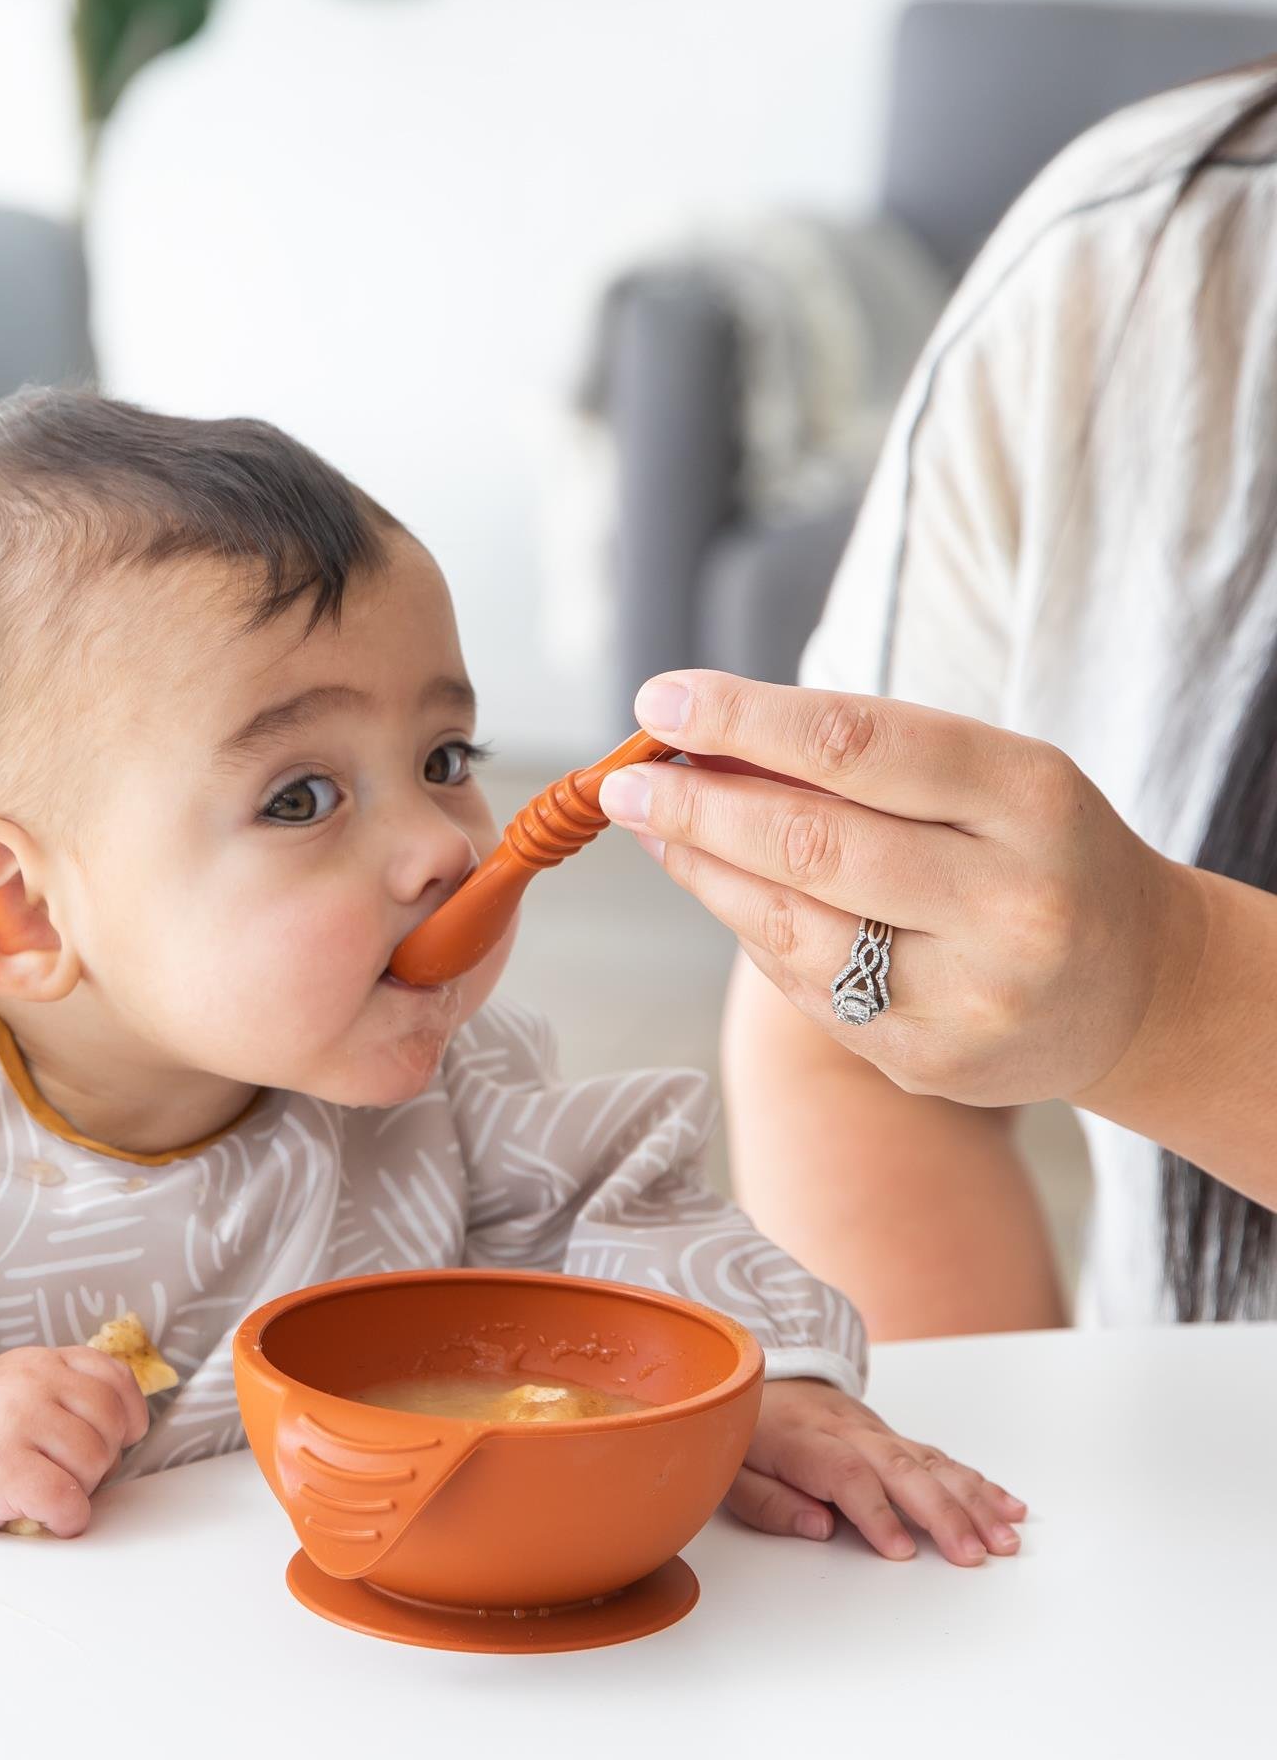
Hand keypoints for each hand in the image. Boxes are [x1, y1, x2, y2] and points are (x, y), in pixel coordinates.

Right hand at [0, 1347, 149, 1540]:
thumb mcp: (21, 1392)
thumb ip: (68, 1394)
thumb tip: (128, 1428)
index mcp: (40, 1361)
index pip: (113, 1376)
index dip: (128, 1413)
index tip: (122, 1438)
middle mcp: (31, 1382)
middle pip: (110, 1422)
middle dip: (103, 1458)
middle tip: (72, 1474)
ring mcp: (17, 1420)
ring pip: (94, 1461)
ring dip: (82, 1489)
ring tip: (50, 1490)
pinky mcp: (4, 1467)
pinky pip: (67, 1500)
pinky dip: (67, 1518)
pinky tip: (47, 1517)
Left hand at [598, 670, 1204, 1111]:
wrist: (1138, 990)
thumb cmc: (1036, 851)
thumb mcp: (989, 778)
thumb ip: (862, 759)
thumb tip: (704, 736)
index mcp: (1030, 799)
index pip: (860, 744)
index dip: (745, 718)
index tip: (661, 699)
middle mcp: (1011, 902)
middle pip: (813, 843)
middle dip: (698, 806)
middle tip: (621, 781)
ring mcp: (973, 995)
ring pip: (793, 924)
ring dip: (701, 868)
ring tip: (652, 823)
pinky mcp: (932, 1060)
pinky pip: (805, 986)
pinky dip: (750, 926)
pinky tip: (717, 885)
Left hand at [729, 1379, 1025, 1565]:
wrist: (760, 1380)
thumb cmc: (745, 1435)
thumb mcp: (732, 1473)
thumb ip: (770, 1503)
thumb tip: (819, 1526)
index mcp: (803, 1441)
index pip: (845, 1473)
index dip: (874, 1512)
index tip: (900, 1551)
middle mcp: (848, 1432)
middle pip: (900, 1467)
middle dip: (941, 1512)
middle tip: (972, 1553)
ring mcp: (876, 1432)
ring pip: (930, 1462)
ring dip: (972, 1501)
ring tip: (1004, 1539)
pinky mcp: (895, 1437)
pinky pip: (940, 1458)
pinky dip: (978, 1482)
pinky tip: (1008, 1507)